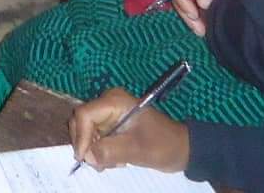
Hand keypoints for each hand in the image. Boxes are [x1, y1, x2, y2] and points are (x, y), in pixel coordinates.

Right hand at [70, 91, 189, 173]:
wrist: (182, 149)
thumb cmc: (163, 145)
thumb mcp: (137, 149)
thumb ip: (110, 151)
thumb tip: (87, 156)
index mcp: (114, 101)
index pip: (85, 114)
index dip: (81, 137)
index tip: (85, 158)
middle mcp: (108, 103)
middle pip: (81, 121)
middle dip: (87, 144)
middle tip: (99, 163)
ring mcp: (109, 113)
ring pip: (86, 131)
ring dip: (93, 149)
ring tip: (112, 163)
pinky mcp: (111, 124)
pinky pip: (94, 136)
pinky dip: (99, 150)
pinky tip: (115, 159)